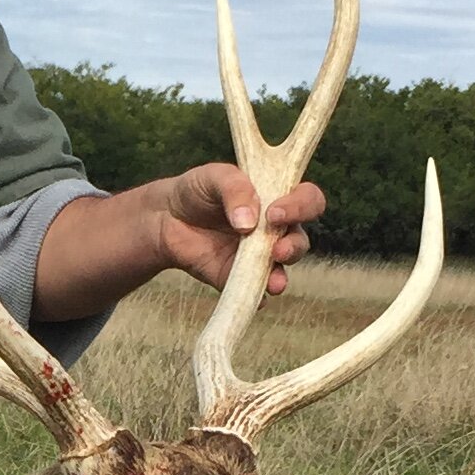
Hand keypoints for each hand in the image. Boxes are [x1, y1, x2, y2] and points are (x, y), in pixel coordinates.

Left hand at [157, 164, 325, 296]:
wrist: (167, 218)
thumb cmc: (198, 190)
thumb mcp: (214, 176)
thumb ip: (234, 188)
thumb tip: (247, 222)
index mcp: (277, 197)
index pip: (308, 200)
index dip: (301, 206)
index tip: (275, 212)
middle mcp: (275, 229)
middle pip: (300, 240)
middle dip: (294, 246)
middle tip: (277, 248)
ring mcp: (258, 256)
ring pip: (281, 269)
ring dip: (281, 275)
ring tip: (274, 281)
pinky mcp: (238, 277)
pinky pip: (253, 291)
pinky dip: (256, 297)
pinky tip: (255, 299)